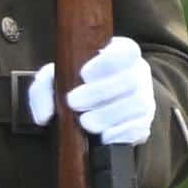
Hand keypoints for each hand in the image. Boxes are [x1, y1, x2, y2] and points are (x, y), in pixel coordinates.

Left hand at [51, 34, 155, 151]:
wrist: (90, 112)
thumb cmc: (74, 88)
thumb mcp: (54, 79)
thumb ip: (43, 89)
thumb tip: (45, 115)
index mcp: (121, 54)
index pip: (126, 51)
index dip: (107, 62)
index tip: (83, 74)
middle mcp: (138, 74)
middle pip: (129, 80)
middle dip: (99, 93)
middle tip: (74, 102)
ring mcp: (144, 99)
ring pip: (136, 105)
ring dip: (107, 116)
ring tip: (85, 122)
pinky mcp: (143, 125)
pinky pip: (138, 129)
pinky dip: (118, 133)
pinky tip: (101, 136)